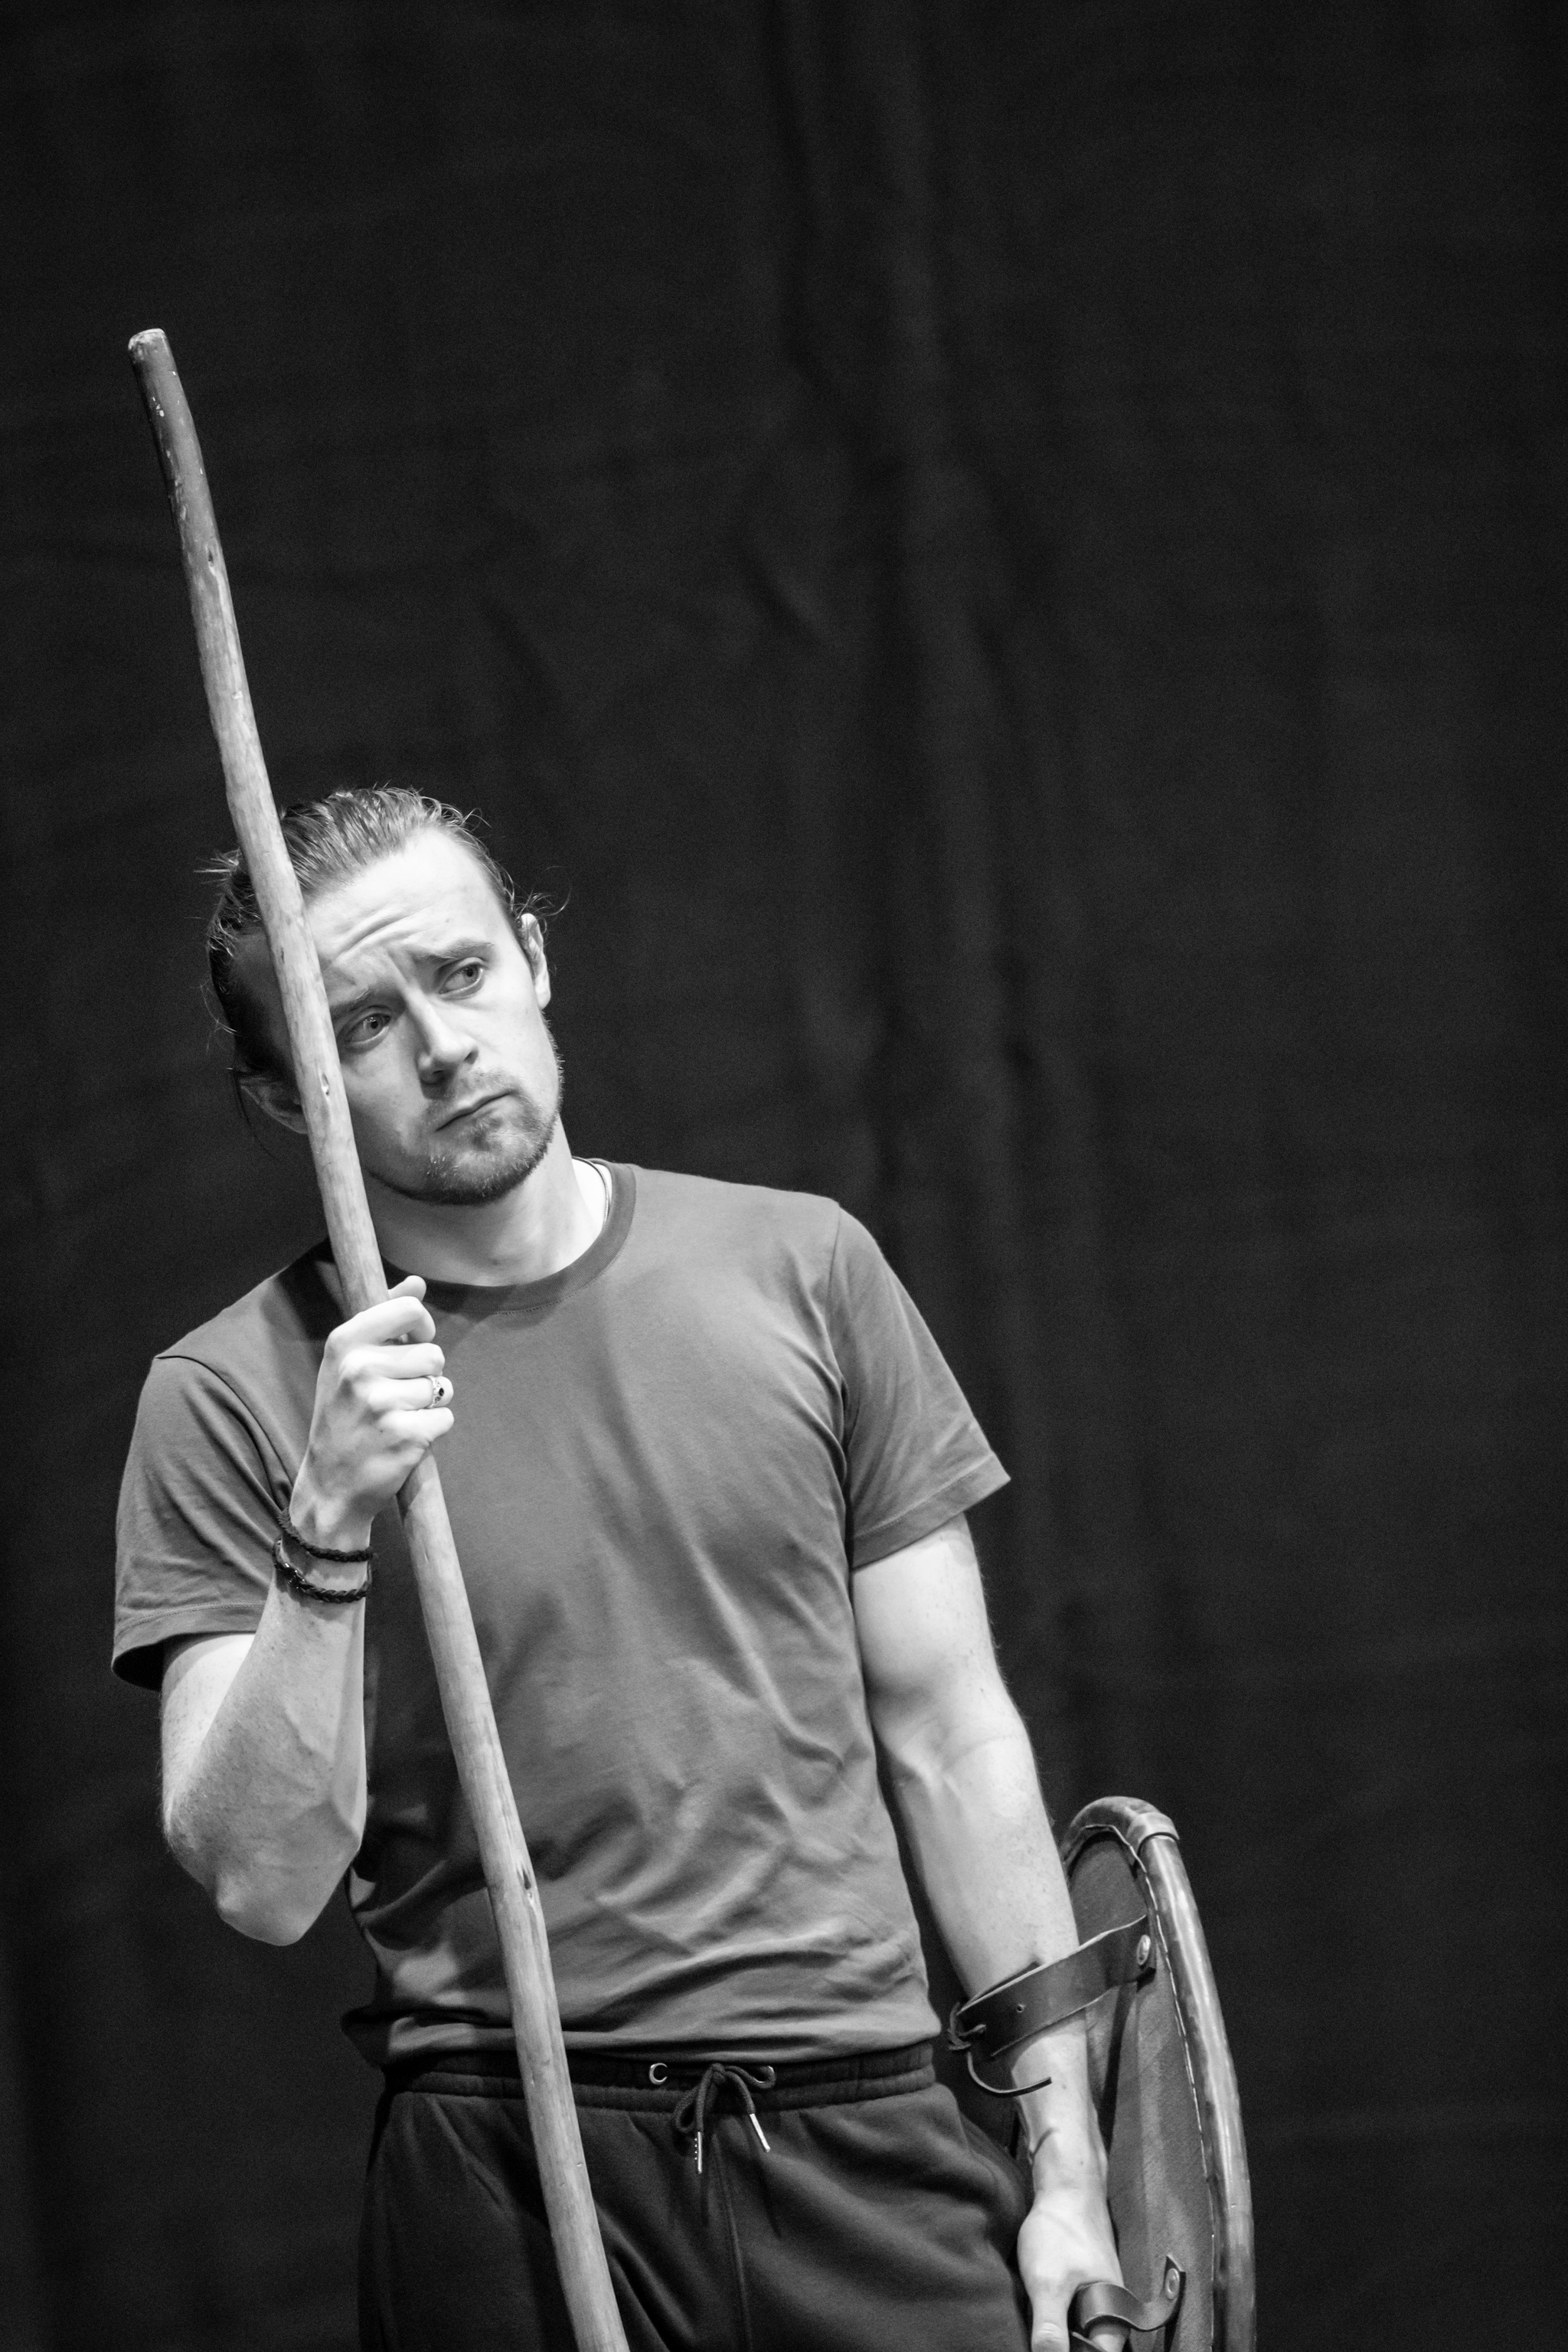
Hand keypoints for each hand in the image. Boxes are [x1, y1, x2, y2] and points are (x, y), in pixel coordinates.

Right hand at [290, 1276, 452, 1549]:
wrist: (329, 1485)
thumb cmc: (342, 1417)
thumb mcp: (347, 1362)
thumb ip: (383, 1318)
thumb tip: (417, 1282)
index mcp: (343, 1343)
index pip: (409, 1309)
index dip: (422, 1327)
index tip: (413, 1344)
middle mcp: (358, 1369)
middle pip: (433, 1353)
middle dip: (423, 1375)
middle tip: (393, 1398)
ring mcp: (381, 1403)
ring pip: (441, 1386)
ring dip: (428, 1404)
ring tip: (396, 1419)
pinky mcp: (405, 1435)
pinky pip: (445, 1417)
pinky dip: (433, 1430)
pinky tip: (403, 1439)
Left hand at [1015, 2176, 1122, 2351]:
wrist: (1065, 2185)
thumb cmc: (1060, 2230)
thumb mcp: (1048, 2282)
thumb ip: (1050, 2328)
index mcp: (1115, 2316)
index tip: (1049, 2349)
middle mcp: (1112, 2310)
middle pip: (1089, 2346)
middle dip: (1066, 2344)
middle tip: (1040, 2336)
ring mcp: (1098, 2295)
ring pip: (1078, 2329)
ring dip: (1059, 2331)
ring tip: (1038, 2324)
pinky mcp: (1083, 2284)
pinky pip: (1072, 2312)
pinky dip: (1057, 2315)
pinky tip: (1039, 2309)